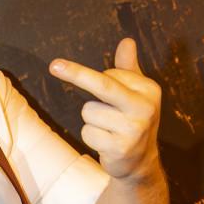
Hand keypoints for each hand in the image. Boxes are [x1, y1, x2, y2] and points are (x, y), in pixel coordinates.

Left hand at [49, 38, 161, 180]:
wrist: (140, 162)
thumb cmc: (132, 120)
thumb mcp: (135, 93)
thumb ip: (128, 68)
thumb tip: (127, 41)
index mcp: (149, 90)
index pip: (111, 75)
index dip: (95, 81)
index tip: (103, 92)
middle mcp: (145, 108)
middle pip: (103, 85)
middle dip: (77, 74)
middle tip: (54, 65)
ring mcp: (133, 129)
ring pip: (89, 112)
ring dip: (91, 121)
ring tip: (109, 129)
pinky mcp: (120, 148)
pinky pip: (87, 132)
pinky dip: (91, 137)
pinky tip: (107, 143)